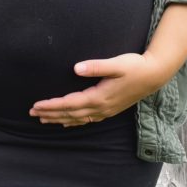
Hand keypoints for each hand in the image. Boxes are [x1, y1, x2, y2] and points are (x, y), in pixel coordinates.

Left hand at [28, 52, 173, 126]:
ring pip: (77, 119)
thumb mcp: (116, 64)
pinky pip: (87, 120)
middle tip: (32, 112)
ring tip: (43, 120)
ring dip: (59, 119)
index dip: (51, 105)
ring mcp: (106, 111)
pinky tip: (67, 122)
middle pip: (70, 114)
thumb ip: (96, 66)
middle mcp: (101, 107)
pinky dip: (73, 121)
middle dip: (50, 113)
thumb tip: (76, 68)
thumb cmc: (135, 66)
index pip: (69, 103)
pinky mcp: (109, 110)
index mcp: (99, 96)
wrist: (154, 75)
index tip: (36, 105)